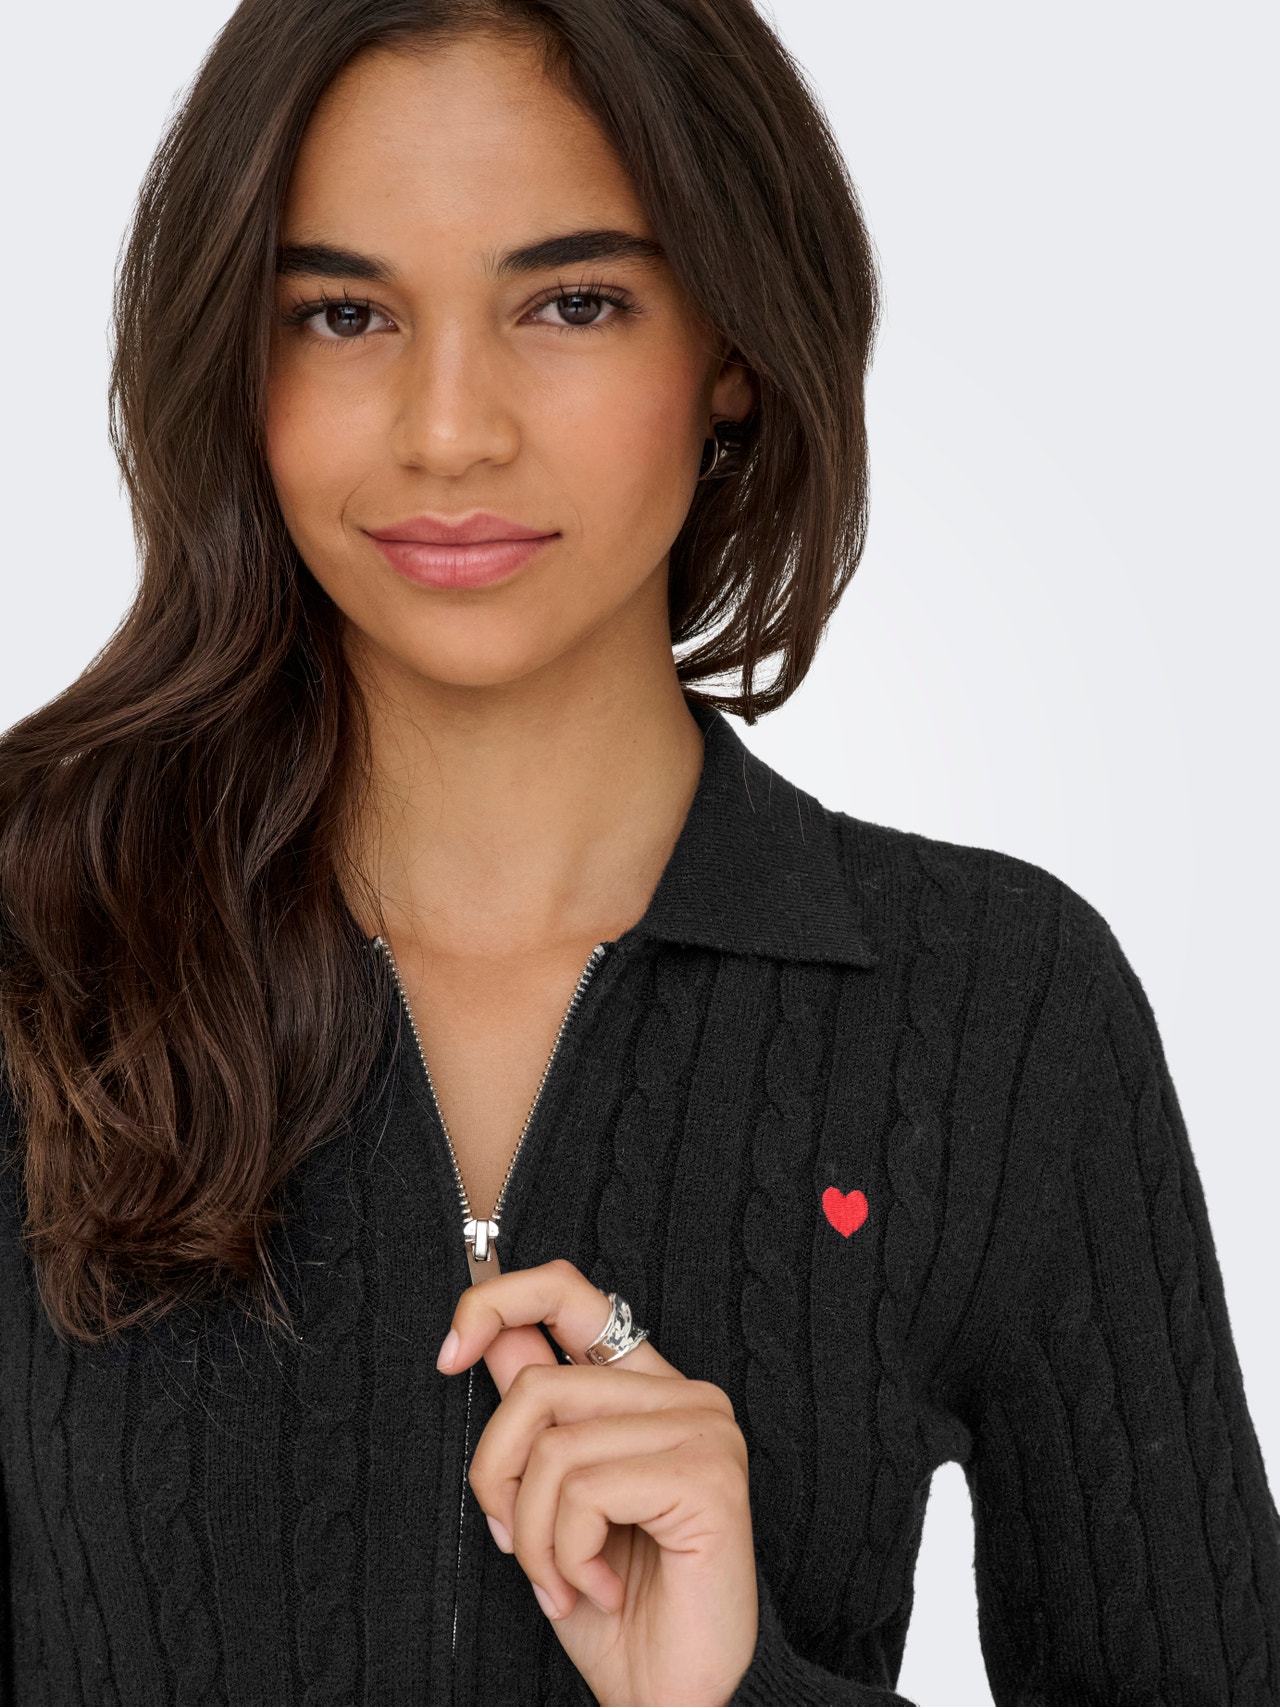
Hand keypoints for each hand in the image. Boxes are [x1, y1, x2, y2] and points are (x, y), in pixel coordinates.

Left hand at [436, 1257, 758, 1706]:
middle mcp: (685, 1395)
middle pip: (535, 1387)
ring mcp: (703, 1430)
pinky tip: (602, 1589)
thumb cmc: (617, 1611)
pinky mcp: (706, 1477)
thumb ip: (533, 1417)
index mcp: (648, 1389)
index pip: (569, 1293)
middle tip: (511, 1542)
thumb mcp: (550, 1502)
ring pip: (552, 1445)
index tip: (446, 1354)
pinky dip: (566, 1555)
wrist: (673, 1701)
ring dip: (531, 1536)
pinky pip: (584, 1491)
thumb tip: (483, 1336)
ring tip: (565, 1580)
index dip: (497, 1303)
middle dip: (496, 1476)